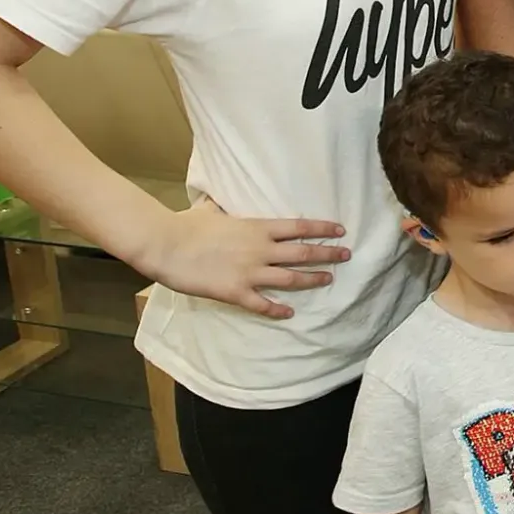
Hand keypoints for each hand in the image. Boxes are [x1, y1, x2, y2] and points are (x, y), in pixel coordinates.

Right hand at [129, 198, 349, 319]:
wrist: (166, 245)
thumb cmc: (187, 224)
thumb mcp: (209, 210)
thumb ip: (219, 207)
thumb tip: (216, 200)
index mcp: (257, 228)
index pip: (299, 228)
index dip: (322, 229)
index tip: (340, 231)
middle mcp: (260, 250)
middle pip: (303, 253)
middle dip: (328, 254)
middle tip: (346, 256)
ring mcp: (250, 273)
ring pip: (291, 279)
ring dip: (313, 280)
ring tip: (328, 280)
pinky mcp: (235, 292)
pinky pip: (262, 304)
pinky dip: (278, 310)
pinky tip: (290, 313)